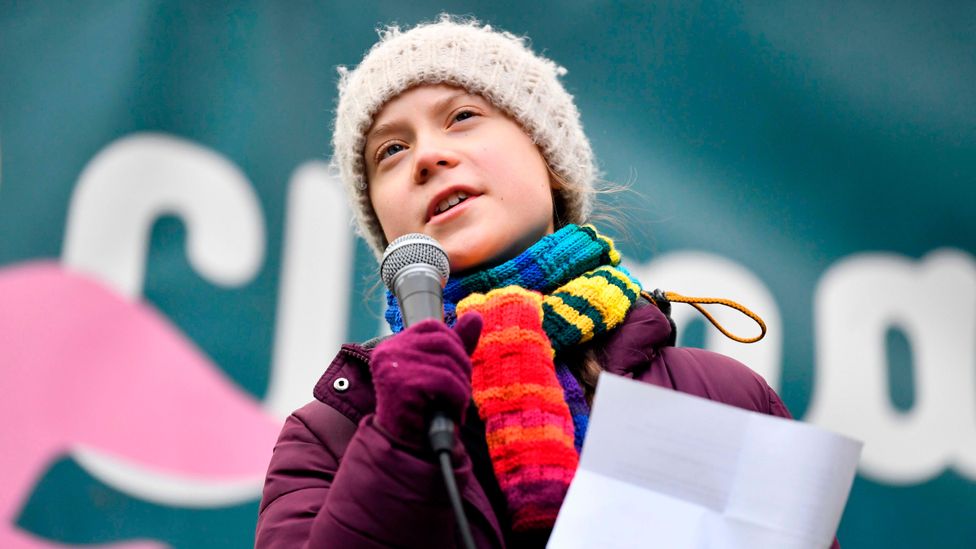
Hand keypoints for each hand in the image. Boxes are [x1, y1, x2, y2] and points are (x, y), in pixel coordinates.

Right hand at [370, 314, 481, 449]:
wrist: (406, 448)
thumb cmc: (424, 409)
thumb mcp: (440, 372)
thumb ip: (456, 344)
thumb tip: (476, 316)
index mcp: (393, 345)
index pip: (433, 326)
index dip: (454, 345)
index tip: (455, 371)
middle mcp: (388, 351)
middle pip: (445, 343)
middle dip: (462, 368)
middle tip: (459, 393)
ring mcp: (393, 367)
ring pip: (449, 364)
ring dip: (461, 388)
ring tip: (454, 405)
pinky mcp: (401, 385)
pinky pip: (446, 382)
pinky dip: (458, 398)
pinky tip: (452, 411)